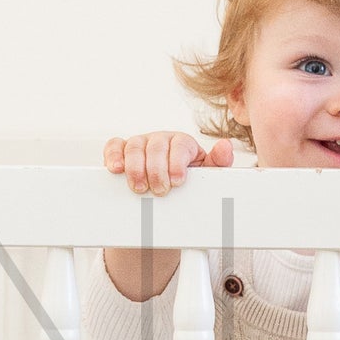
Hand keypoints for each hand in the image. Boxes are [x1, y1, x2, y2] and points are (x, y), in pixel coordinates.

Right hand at [104, 132, 235, 195]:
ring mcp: (140, 143)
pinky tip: (116, 169)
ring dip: (135, 168)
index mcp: (182, 143)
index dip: (177, 162)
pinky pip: (114, 145)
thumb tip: (226, 146)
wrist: (167, 199)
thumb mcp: (205, 176)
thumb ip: (218, 163)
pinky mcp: (122, 150)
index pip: (180, 145)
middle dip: (157, 170)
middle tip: (160, 190)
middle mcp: (161, 139)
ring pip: (135, 146)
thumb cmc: (187, 184)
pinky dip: (113, 156)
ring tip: (140, 188)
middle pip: (156, 147)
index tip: (177, 181)